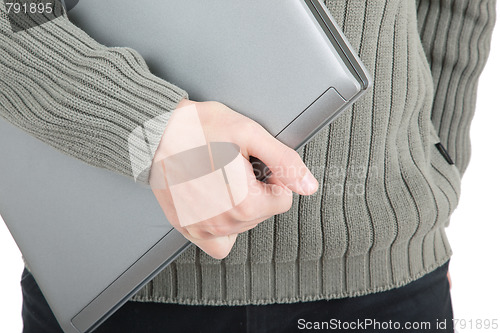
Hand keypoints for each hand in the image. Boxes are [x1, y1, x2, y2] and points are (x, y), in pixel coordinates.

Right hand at [150, 99, 317, 258]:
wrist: (156, 131)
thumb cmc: (197, 128)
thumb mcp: (249, 134)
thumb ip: (284, 161)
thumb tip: (308, 186)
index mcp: (244, 202)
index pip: (283, 199)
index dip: (273, 175)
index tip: (255, 162)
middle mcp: (223, 222)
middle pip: (263, 213)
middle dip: (257, 189)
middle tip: (234, 166)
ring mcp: (203, 228)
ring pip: (244, 225)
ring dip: (240, 204)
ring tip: (221, 178)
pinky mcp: (187, 228)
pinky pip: (219, 244)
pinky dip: (225, 228)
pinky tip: (217, 204)